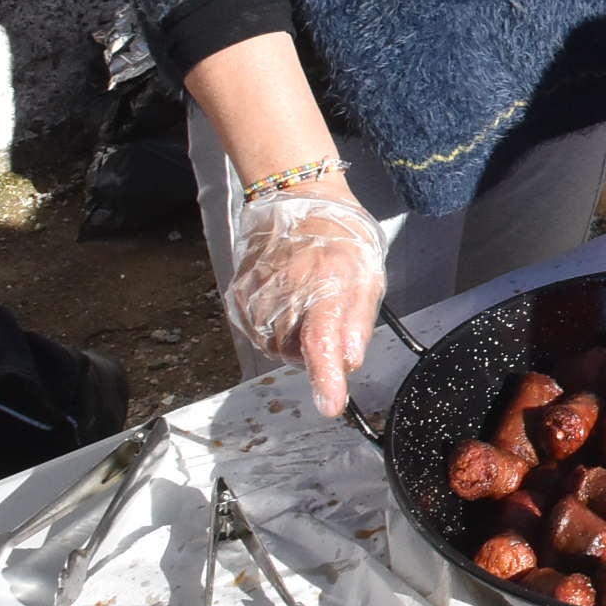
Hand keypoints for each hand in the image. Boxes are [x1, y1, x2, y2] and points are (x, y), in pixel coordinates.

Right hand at [228, 190, 386, 417]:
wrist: (296, 200)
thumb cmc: (340, 238)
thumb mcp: (367, 276)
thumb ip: (358, 322)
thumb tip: (350, 361)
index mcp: (325, 286)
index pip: (322, 342)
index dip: (326, 378)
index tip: (330, 404)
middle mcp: (284, 293)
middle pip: (296, 354)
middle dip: (316, 351)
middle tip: (328, 319)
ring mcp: (255, 295)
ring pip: (274, 347)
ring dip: (294, 340)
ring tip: (308, 305)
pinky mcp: (238, 296)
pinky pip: (256, 332)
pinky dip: (274, 328)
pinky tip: (287, 303)